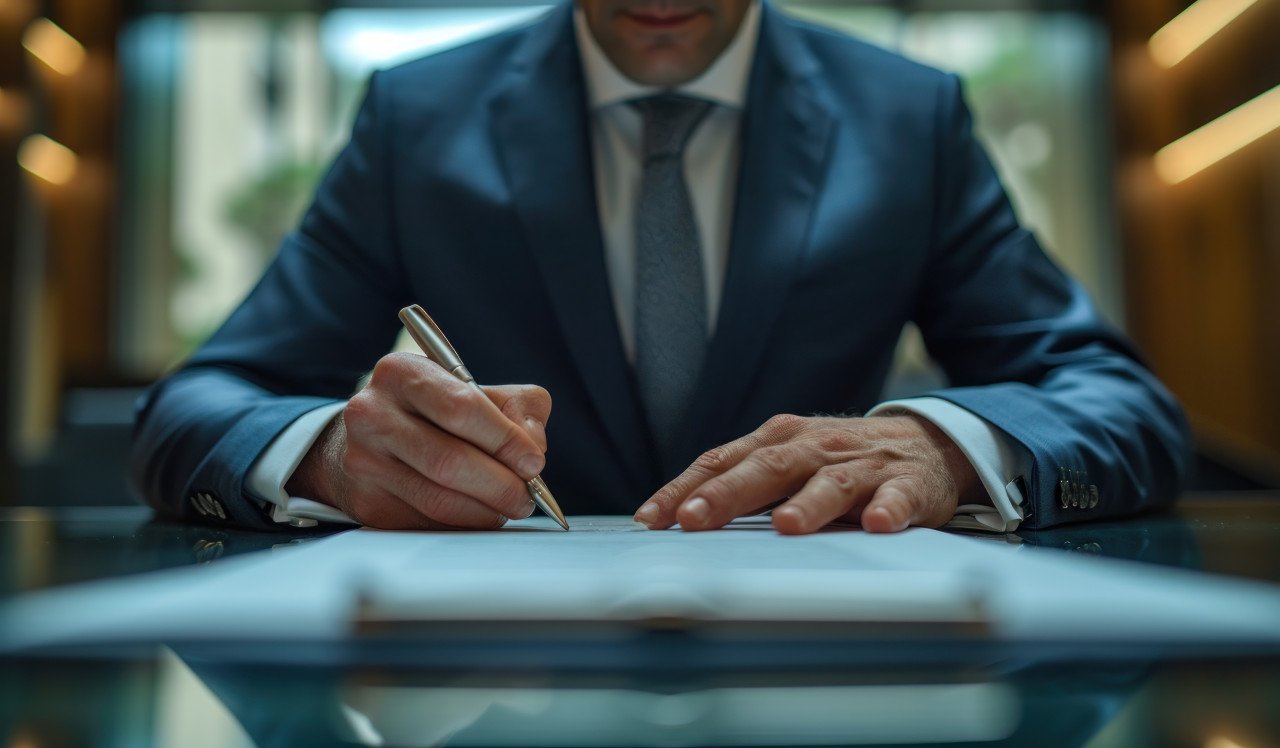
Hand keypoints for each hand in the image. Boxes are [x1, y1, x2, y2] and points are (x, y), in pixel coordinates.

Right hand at [287, 352, 550, 529]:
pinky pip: (426, 522)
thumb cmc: (435, 409)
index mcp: (402, 372)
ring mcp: (362, 460)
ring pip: (438, 500)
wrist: (371, 436)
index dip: (505, 441)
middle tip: (526, 497)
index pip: (461, 409)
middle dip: (500, 485)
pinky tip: (477, 513)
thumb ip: (517, 408)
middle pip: (448, 461)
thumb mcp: (476, 389)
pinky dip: (463, 524)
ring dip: (485, 511)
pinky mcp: (366, 501)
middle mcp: (372, 413)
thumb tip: (532, 452)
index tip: (533, 463)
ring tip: (508, 507)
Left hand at [633, 413, 984, 533]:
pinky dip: (889, 509)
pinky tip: (879, 524)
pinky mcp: (908, 484)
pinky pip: (899, 497)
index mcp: (778, 440)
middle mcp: (815, 447)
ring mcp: (863, 464)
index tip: (652, 519)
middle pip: (767, 467)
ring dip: (808, 503)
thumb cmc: (840, 459)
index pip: (721, 462)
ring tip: (785, 525)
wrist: (926, 443)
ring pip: (831, 482)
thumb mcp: (787, 462)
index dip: (685, 489)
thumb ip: (741, 485)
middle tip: (695, 518)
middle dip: (728, 493)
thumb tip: (677, 519)